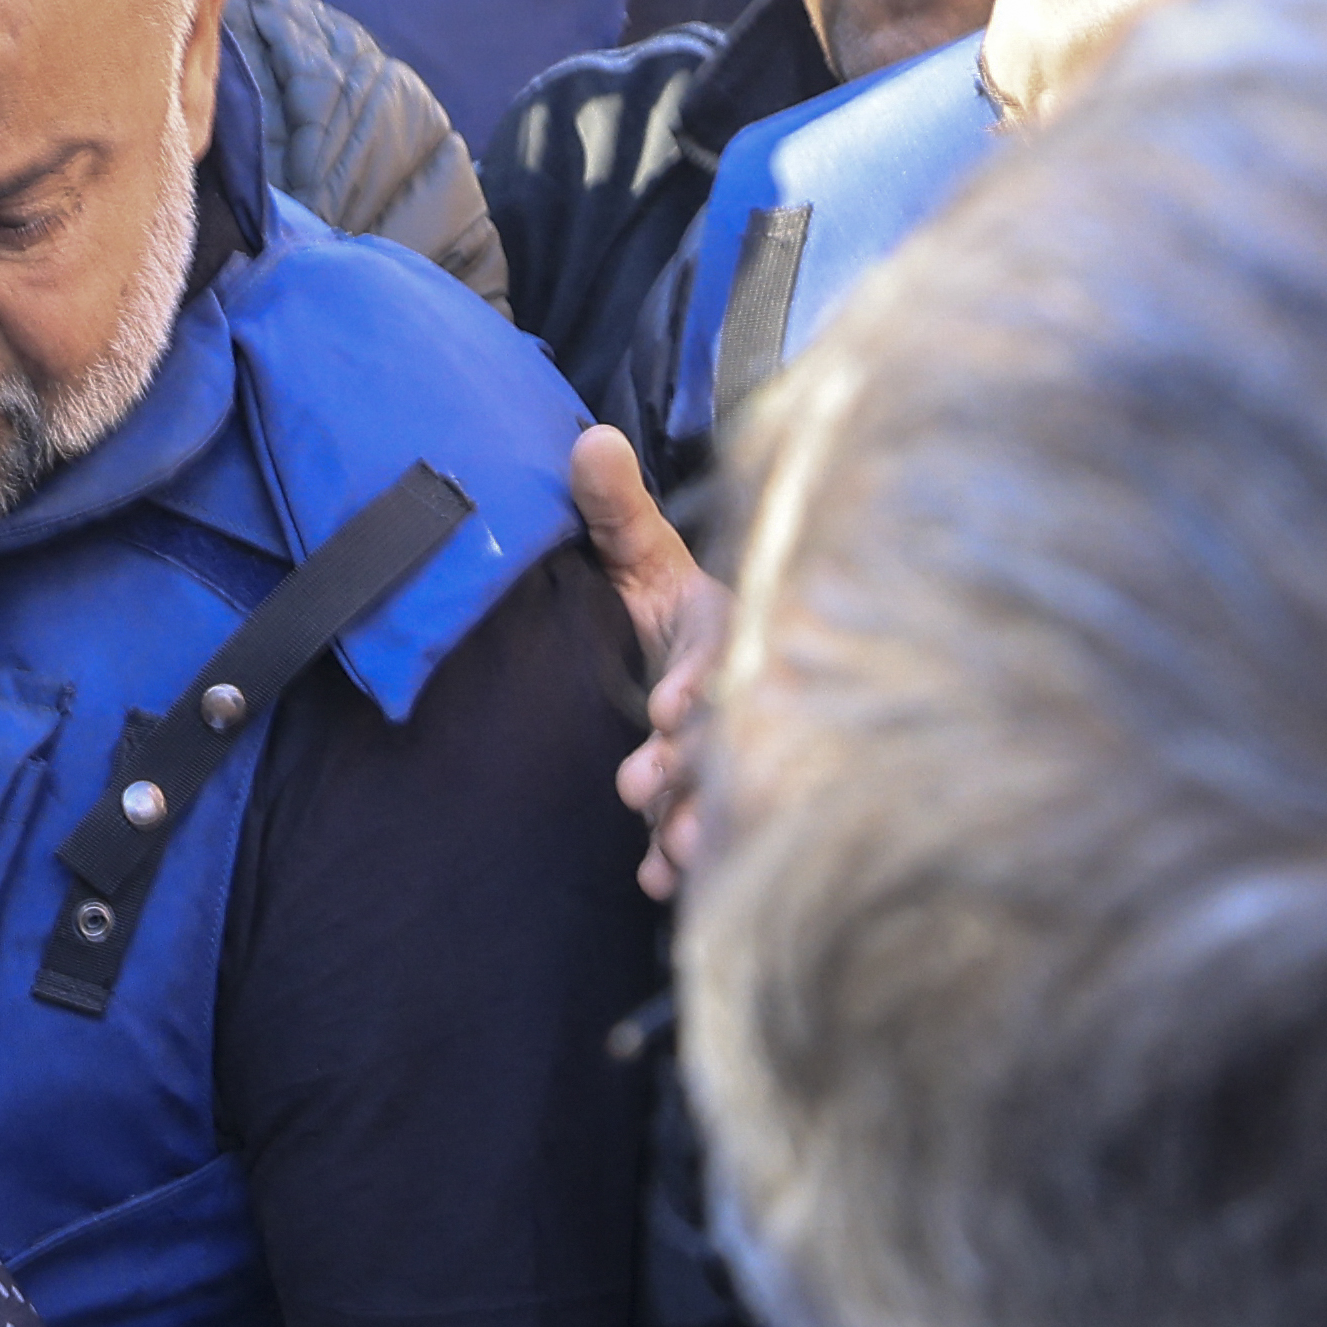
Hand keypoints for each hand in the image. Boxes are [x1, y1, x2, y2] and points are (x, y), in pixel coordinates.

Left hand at [569, 426, 724, 902]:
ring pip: (719, 789)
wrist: (637, 652)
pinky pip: (701, 831)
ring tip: (669, 852)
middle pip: (726, 732)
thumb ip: (612, 508)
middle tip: (648, 785)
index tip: (667, 706)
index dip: (702, 680)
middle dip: (691, 762)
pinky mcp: (702, 798)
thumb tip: (588, 443)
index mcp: (730, 625)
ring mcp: (723, 751)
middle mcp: (738, 692)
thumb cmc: (645, 596)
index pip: (727, 651)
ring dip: (695, 821)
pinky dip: (680, 861)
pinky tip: (659, 883)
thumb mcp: (630, 549)